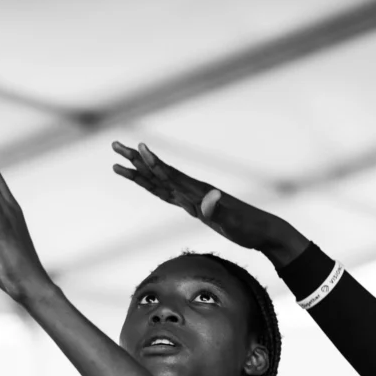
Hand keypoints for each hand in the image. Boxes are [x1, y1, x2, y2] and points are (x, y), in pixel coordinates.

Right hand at [112, 141, 308, 267]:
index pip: (169, 174)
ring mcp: (191, 196)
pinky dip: (152, 186)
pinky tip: (144, 181)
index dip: (153, 163)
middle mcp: (192, 189)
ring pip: (158, 181)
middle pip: (157, 172)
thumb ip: (219, 209)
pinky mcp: (193, 205)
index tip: (137, 148)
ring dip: (137, 171)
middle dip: (134, 160)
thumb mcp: (233, 221)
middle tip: (114, 144)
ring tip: (117, 163)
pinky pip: (166, 193)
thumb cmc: (247, 227)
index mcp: (197, 191)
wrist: (261, 230)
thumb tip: (211, 197)